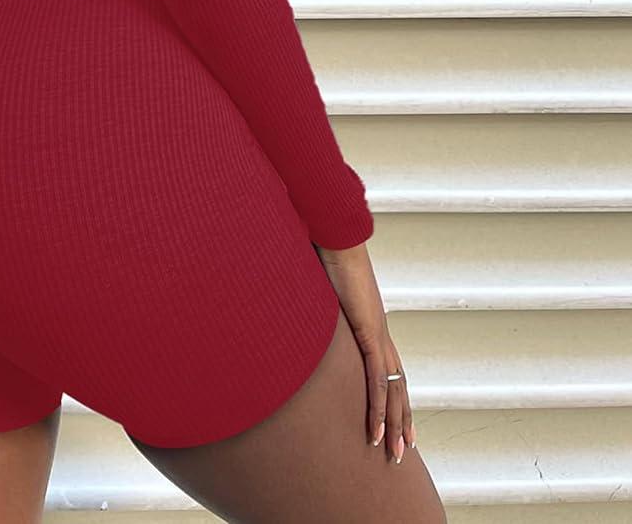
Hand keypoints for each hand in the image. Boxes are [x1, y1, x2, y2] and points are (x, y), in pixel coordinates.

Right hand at [315, 241, 417, 463]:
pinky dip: (379, 408)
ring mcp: (377, 334)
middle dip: (401, 420)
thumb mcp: (315, 290)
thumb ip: (308, 305)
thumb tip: (286, 306)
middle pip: (397, 385)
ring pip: (393, 390)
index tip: (395, 420)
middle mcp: (379, 332)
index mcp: (368, 322)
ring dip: (395, 424)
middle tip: (403, 450)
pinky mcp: (369, 333)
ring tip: (395, 455)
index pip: (387, 367)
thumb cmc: (323, 252)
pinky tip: (377, 432)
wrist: (335, 234)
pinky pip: (377, 380)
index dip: (392, 395)